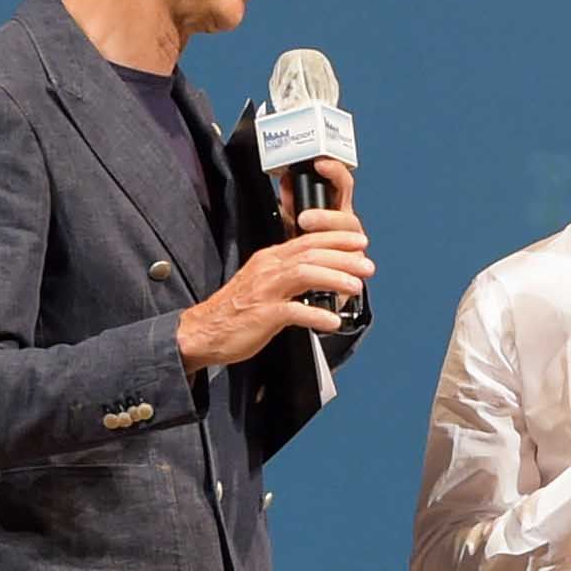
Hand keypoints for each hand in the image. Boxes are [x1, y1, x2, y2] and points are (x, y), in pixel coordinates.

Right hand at [178, 211, 377, 368]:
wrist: (204, 331)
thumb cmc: (235, 311)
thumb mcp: (263, 282)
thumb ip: (288, 275)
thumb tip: (320, 274)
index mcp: (269, 260)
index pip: (307, 240)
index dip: (336, 239)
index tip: (359, 242)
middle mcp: (268, 270)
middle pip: (311, 254)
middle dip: (343, 257)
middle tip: (367, 266)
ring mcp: (265, 291)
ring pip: (304, 275)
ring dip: (334, 279)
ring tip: (356, 286)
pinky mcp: (263, 315)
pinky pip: (294, 312)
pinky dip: (316, 316)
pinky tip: (333, 322)